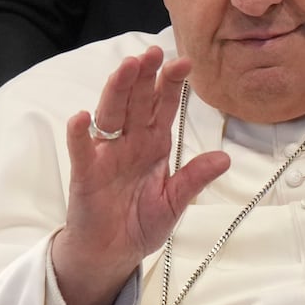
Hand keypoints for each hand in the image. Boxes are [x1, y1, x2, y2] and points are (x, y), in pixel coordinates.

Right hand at [52, 47, 229, 304]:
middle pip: (136, 101)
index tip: (185, 62)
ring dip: (117, 90)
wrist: (113, 252)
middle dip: (145, 76)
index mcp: (154, 144)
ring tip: (127, 68)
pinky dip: (79, 134)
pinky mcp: (85, 173)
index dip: (171, 84)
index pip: (163, 106)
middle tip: (154, 52)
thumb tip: (225, 158)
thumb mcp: (174, 202)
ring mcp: (106, 154)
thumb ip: (194, 179)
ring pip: (110, 114)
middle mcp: (130, 142)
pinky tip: (82, 117)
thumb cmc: (141, 223)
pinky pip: (81, 150)